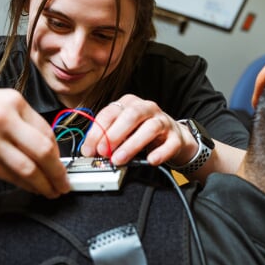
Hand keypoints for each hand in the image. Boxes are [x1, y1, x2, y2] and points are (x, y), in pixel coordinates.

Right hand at [0, 83, 68, 197]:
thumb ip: (23, 122)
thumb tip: (48, 150)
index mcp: (14, 102)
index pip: (48, 133)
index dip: (59, 155)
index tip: (64, 167)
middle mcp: (4, 119)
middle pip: (44, 152)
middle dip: (58, 174)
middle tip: (65, 186)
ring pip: (27, 169)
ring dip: (44, 185)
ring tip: (50, 192)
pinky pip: (7, 176)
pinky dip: (23, 185)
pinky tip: (29, 188)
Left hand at [79, 94, 196, 166]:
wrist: (173, 137)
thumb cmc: (142, 133)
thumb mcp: (123, 131)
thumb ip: (107, 138)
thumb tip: (89, 151)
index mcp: (129, 104)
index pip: (110, 113)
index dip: (97, 131)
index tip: (89, 149)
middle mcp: (147, 108)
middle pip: (131, 116)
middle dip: (114, 134)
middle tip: (103, 152)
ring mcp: (163, 121)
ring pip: (150, 128)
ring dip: (132, 145)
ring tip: (119, 159)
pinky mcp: (176, 137)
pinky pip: (170, 143)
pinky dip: (160, 152)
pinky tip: (151, 160)